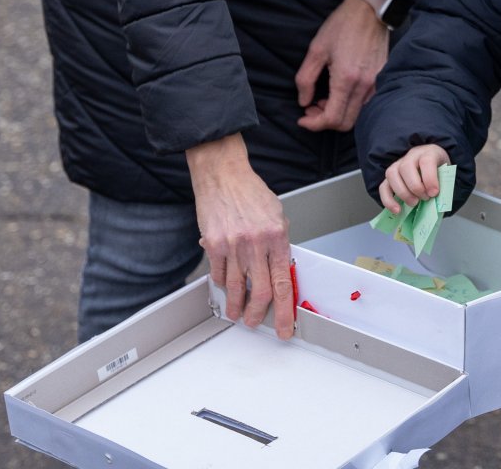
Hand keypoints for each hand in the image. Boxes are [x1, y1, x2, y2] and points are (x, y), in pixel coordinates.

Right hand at [186, 134, 295, 339]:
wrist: (223, 175)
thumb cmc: (250, 193)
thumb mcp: (276, 216)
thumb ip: (279, 244)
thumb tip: (279, 271)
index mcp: (277, 237)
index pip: (283, 283)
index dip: (286, 311)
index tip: (286, 326)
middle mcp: (256, 243)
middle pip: (259, 293)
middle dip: (259, 315)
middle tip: (256, 323)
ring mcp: (233, 245)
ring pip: (235, 289)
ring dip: (236, 307)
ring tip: (237, 314)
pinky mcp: (214, 244)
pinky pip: (217, 275)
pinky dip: (221, 285)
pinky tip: (224, 287)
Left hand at [295, 0, 388, 131]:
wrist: (369, 10)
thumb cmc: (341, 26)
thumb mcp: (316, 49)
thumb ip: (306, 79)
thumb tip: (304, 102)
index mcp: (346, 79)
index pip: (332, 118)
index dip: (314, 124)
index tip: (302, 118)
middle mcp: (364, 85)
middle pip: (345, 123)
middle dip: (325, 121)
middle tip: (312, 108)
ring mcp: (375, 83)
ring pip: (357, 116)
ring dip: (338, 114)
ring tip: (324, 99)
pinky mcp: (381, 78)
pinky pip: (366, 103)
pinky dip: (351, 106)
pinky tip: (340, 92)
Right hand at [378, 143, 450, 213]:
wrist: (434, 165)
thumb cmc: (440, 171)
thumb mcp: (447, 174)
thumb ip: (443, 186)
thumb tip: (438, 204)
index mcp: (429, 152)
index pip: (426, 161)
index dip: (430, 178)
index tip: (434, 193)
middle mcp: (411, 156)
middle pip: (406, 167)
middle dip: (415, 187)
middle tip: (425, 199)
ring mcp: (398, 164)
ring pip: (392, 174)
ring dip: (402, 192)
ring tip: (414, 204)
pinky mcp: (390, 177)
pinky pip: (383, 187)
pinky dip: (388, 200)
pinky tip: (397, 210)